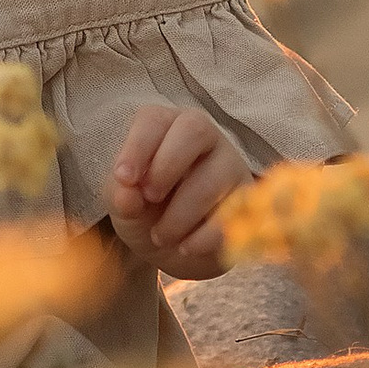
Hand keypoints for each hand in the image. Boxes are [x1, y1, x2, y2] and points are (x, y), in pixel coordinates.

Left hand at [106, 107, 248, 274]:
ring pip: (215, 176)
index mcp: (164, 126)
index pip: (153, 119)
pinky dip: (204, 237)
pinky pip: (233, 213)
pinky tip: (185, 247)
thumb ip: (120, 196)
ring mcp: (230, 164)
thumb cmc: (145, 209)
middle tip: (149, 197)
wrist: (174, 247)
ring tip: (160, 236)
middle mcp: (202, 136)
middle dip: (167, 165)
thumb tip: (127, 195)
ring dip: (182, 213)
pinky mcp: (248, 199)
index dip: (138, 146)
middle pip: (194, 129)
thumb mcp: (123, 203)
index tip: (124, 179)